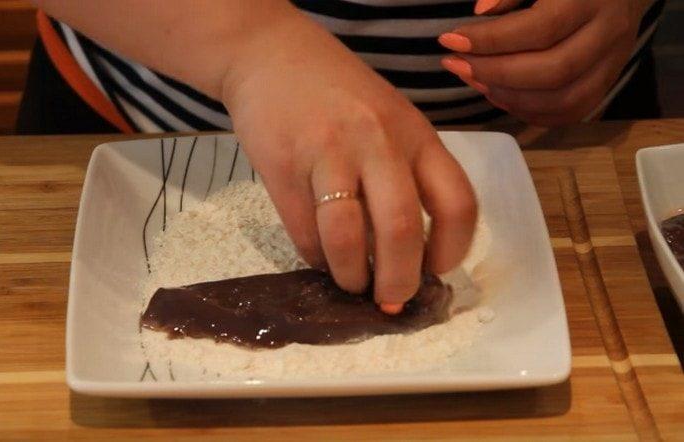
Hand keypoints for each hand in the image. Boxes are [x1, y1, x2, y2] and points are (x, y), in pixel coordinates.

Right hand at [222, 8, 476, 312]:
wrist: (272, 56)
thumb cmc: (340, 94)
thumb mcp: (390, 119)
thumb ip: (407, 170)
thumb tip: (412, 251)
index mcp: (416, 134)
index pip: (457, 202)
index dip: (452, 250)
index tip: (437, 270)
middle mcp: (377, 143)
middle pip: (400, 230)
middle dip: (399, 281)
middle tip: (391, 300)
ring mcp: (328, 154)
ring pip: (348, 239)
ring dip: (352, 277)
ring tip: (352, 284)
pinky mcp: (283, 168)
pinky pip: (304, 233)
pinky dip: (316, 259)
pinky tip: (321, 258)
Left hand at [438, 0, 653, 125]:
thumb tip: (481, 12)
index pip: (539, 28)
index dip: (491, 40)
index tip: (450, 40)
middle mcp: (609, 32)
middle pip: (551, 71)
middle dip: (494, 73)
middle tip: (456, 64)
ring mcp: (613, 62)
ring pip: (562, 99)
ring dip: (509, 97)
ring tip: (474, 79)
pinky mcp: (607, 82)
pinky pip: (570, 112)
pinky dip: (530, 112)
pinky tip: (499, 95)